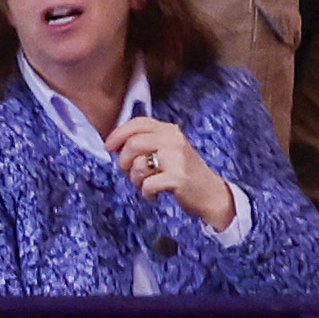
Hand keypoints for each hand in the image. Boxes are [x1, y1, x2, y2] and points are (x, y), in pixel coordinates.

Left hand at [112, 114, 236, 232]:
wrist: (210, 193)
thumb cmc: (183, 173)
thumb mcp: (167, 151)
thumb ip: (145, 144)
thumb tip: (115, 146)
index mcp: (169, 131)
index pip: (138, 123)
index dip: (118, 133)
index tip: (108, 147)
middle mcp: (174, 140)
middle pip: (133, 143)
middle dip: (124, 161)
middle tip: (129, 173)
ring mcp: (177, 158)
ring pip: (138, 165)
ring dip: (135, 180)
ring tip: (145, 185)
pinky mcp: (177, 177)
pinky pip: (147, 184)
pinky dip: (146, 193)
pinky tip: (154, 195)